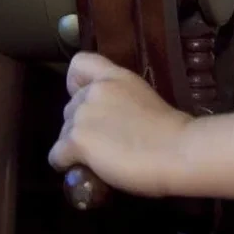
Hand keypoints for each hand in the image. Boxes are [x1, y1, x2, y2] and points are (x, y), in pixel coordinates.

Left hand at [48, 53, 189, 197]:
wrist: (177, 150)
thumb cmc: (171, 130)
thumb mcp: (144, 99)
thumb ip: (123, 102)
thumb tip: (113, 123)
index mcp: (115, 76)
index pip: (79, 63)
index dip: (77, 83)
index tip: (90, 101)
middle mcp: (94, 90)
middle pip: (70, 108)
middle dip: (81, 125)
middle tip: (104, 142)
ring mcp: (83, 115)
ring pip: (63, 133)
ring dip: (76, 146)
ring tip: (100, 160)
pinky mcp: (77, 141)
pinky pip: (56, 156)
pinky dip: (66, 165)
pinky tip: (85, 171)